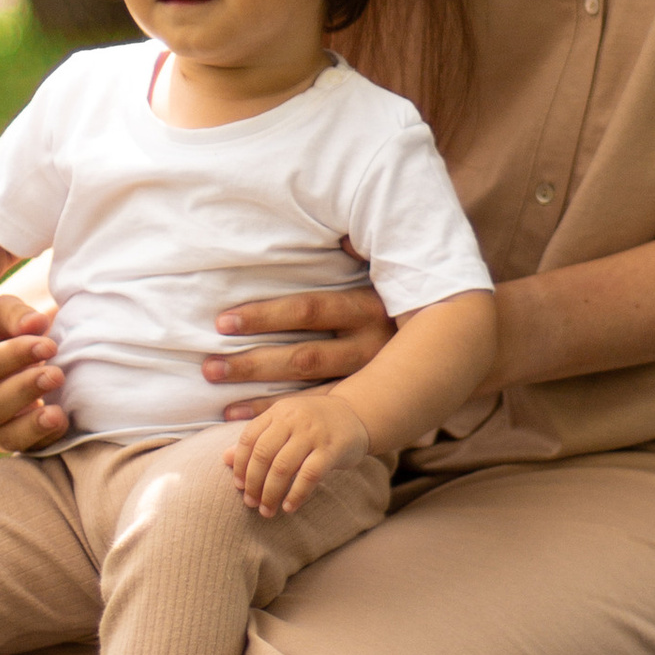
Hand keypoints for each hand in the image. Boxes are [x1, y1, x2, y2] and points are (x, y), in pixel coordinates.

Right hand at [0, 291, 67, 454]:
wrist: (0, 358)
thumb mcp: (0, 314)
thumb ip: (15, 315)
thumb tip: (36, 323)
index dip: (15, 356)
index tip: (48, 344)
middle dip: (25, 390)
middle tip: (56, 374)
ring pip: (2, 436)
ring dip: (32, 424)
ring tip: (57, 413)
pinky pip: (21, 449)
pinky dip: (41, 439)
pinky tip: (60, 423)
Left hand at [210, 246, 390, 411]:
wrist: (444, 344)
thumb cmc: (398, 297)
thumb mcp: (386, 269)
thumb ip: (363, 252)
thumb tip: (344, 236)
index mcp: (368, 308)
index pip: (309, 312)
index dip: (266, 316)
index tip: (224, 322)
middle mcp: (368, 347)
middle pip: (302, 358)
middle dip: (253, 363)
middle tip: (209, 366)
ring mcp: (365, 379)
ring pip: (306, 389)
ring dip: (258, 394)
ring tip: (218, 393)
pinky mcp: (361, 402)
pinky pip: (314, 412)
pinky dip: (275, 415)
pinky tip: (240, 417)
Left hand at [226, 386, 379, 518]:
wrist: (356, 415)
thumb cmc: (314, 423)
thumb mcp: (284, 424)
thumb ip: (257, 438)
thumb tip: (225, 458)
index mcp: (278, 411)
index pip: (249, 438)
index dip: (240, 465)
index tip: (238, 486)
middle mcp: (294, 419)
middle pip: (263, 454)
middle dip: (253, 483)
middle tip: (250, 503)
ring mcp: (314, 433)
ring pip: (283, 467)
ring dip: (271, 493)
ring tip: (267, 510)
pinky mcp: (332, 449)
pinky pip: (309, 476)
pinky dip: (296, 494)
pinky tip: (289, 507)